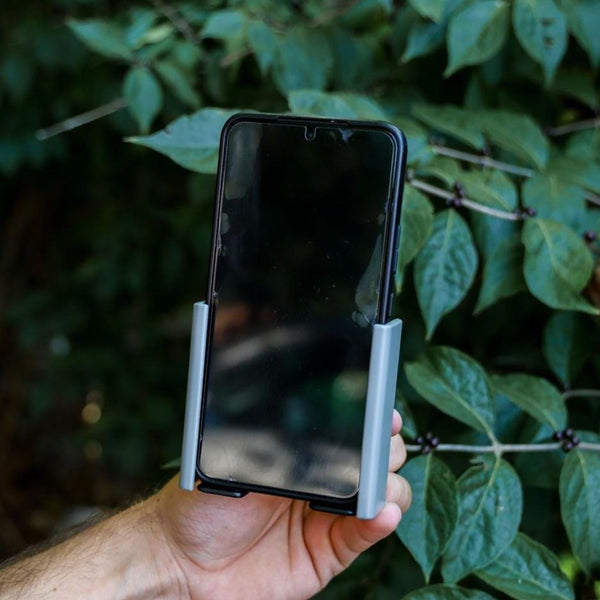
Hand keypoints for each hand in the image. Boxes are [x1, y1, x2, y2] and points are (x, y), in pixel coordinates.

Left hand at [157, 410, 410, 599]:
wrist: (180, 558)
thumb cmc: (202, 501)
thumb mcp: (237, 458)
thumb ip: (279, 447)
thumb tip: (320, 430)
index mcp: (302, 456)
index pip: (350, 436)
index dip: (373, 424)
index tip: (383, 414)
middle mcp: (322, 483)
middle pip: (376, 461)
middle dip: (387, 450)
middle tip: (381, 447)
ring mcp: (327, 519)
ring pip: (382, 497)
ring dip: (390, 486)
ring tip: (379, 483)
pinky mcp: (327, 554)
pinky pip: (364, 537)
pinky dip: (381, 523)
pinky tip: (383, 511)